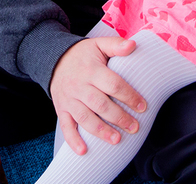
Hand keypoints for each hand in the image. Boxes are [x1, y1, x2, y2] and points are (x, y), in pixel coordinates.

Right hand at [50, 37, 145, 154]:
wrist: (53, 59)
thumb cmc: (82, 55)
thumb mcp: (98, 45)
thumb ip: (116, 45)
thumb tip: (133, 45)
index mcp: (91, 70)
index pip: (113, 84)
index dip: (129, 96)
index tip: (142, 106)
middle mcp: (79, 86)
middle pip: (100, 104)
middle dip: (119, 117)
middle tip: (135, 127)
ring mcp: (69, 99)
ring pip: (85, 118)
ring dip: (101, 131)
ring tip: (117, 140)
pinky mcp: (62, 110)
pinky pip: (66, 127)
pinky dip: (73, 140)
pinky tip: (84, 151)